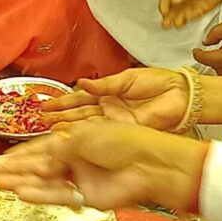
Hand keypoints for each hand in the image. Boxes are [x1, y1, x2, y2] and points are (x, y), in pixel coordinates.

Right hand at [0, 120, 210, 214]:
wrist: (149, 163)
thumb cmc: (123, 141)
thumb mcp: (83, 136)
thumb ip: (57, 149)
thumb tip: (38, 157)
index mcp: (77, 138)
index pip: (42, 146)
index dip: (21, 153)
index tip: (0, 159)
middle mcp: (77, 159)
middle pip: (40, 165)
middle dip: (16, 169)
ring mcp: (82, 178)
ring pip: (46, 181)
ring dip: (22, 182)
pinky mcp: (87, 197)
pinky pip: (59, 196)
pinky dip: (40, 195)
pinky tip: (21, 193)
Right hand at [42, 68, 191, 131]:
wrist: (181, 97)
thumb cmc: (160, 84)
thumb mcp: (128, 78)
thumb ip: (104, 84)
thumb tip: (82, 83)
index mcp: (108, 94)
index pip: (79, 99)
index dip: (62, 102)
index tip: (45, 105)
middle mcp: (108, 110)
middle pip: (78, 116)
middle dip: (58, 118)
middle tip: (40, 122)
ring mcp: (114, 124)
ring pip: (85, 128)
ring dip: (66, 131)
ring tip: (48, 132)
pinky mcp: (123, 134)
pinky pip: (100, 138)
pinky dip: (85, 139)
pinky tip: (68, 142)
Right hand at [158, 0, 221, 28]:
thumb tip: (176, 0)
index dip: (164, 3)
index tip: (163, 10)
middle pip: (173, 6)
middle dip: (168, 15)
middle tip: (165, 23)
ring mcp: (193, 1)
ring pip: (182, 12)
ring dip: (177, 19)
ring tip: (173, 24)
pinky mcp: (202, 7)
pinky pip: (193, 14)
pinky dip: (188, 18)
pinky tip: (183, 21)